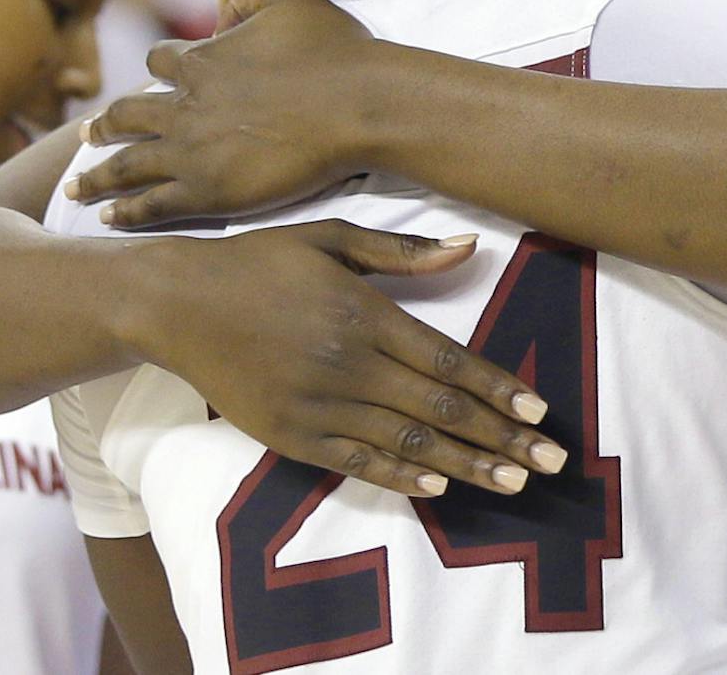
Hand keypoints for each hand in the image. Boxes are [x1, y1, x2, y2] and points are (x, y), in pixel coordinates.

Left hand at [73, 0, 391, 226]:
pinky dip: (126, 212)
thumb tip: (225, 1)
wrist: (355, 105)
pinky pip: (151, 205)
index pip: (162, 63)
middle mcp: (184, 106)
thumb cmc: (332, 50)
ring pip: (127, 165)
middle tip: (87, 136)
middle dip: (105, 126)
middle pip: (128, 116)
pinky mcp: (206, 193)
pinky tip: (108, 218)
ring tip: (76, 187)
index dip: (161, 69)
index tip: (157, 79)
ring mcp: (190, 153)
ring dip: (98, 175)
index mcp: (201, 61)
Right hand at [122, 220, 566, 497]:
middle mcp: (347, 363)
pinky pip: (356, 463)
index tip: (540, 411)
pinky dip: (400, 477)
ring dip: (466, 465)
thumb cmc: (259, 263)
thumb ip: (401, 251)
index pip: (447, 358)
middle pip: (439, 408)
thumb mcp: (329, 237)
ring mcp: (317, 404)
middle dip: (500, 437)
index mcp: (363, 312)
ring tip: (514, 482)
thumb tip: (470, 246)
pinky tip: (438, 488)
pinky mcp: (289, 434)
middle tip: (550, 462)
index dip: (497, 388)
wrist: (176, 303)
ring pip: (406, 441)